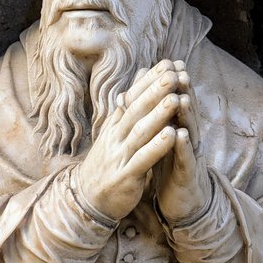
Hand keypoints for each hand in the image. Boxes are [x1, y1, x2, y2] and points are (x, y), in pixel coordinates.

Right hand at [76, 60, 181, 220]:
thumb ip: (129, 105)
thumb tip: (140, 75)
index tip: (167, 64)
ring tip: (175, 98)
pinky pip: (143, 159)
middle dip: (155, 91)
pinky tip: (171, 135)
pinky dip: (156, 147)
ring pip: (140, 131)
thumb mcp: (115, 131)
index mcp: (115, 124)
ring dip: (158, 115)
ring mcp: (120, 155)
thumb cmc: (108, 161)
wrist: (88, 198)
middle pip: (136, 110)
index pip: (133, 97)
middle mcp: (116, 136)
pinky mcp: (126, 176)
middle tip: (172, 73)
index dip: (150, 81)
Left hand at [156, 64, 210, 222]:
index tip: (169, 61)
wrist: (182, 202)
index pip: (176, 102)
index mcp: (178, 128)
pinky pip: (185, 159)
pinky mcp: (187, 174)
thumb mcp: (163, 138)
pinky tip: (181, 135)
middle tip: (180, 71)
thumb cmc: (170, 166)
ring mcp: (190, 155)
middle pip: (186, 111)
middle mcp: (188, 138)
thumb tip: (150, 90)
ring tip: (183, 98)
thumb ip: (158, 116)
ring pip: (189, 131)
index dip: (173, 83)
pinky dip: (183, 146)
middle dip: (184, 91)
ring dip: (187, 114)